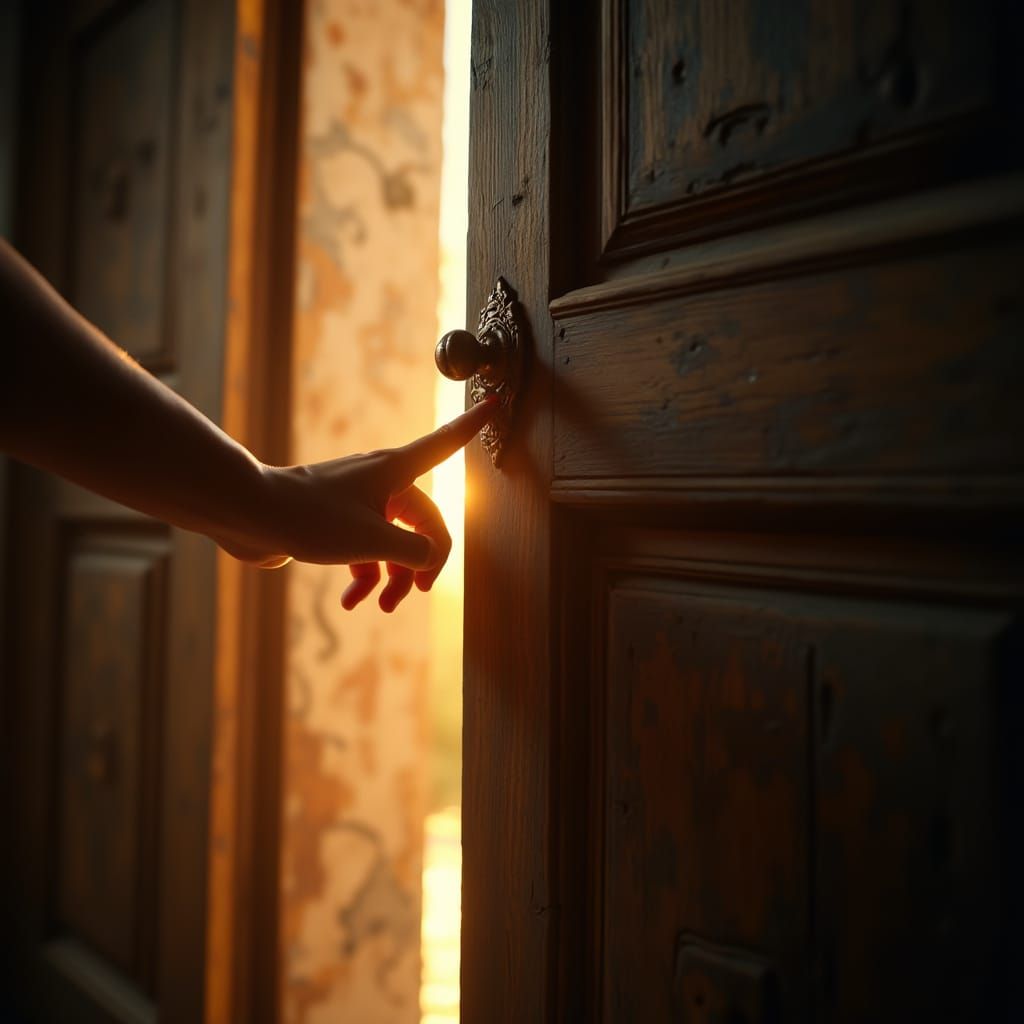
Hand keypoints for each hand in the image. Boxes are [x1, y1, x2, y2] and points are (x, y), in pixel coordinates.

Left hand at [221, 398, 496, 611]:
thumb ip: (415, 551)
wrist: (248, 515)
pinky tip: (353, 603)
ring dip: (392, 577)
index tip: (494, 400)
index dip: (471, 426)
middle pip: (422, 521)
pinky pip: (364, 550)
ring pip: (393, 541)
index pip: (444, 444)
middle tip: (421, 592)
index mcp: (395, 472)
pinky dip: (364, 577)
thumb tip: (428, 558)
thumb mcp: (374, 541)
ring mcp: (356, 502)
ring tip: (380, 607)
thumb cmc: (312, 518)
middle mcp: (380, 482)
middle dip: (423, 560)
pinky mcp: (334, 522)